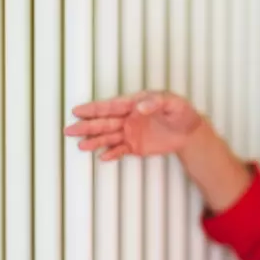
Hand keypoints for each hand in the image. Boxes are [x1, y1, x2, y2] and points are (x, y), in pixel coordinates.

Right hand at [63, 91, 203, 160]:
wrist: (189, 132)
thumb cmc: (182, 113)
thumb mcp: (173, 104)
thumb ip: (156, 102)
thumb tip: (139, 106)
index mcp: (134, 104)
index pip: (111, 106)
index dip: (94, 109)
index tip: (78, 111)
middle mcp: (128, 118)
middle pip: (105, 122)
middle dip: (87, 126)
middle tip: (70, 129)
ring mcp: (130, 132)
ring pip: (109, 137)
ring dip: (95, 141)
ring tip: (80, 145)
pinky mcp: (135, 146)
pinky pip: (120, 150)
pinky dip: (112, 154)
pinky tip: (101, 156)